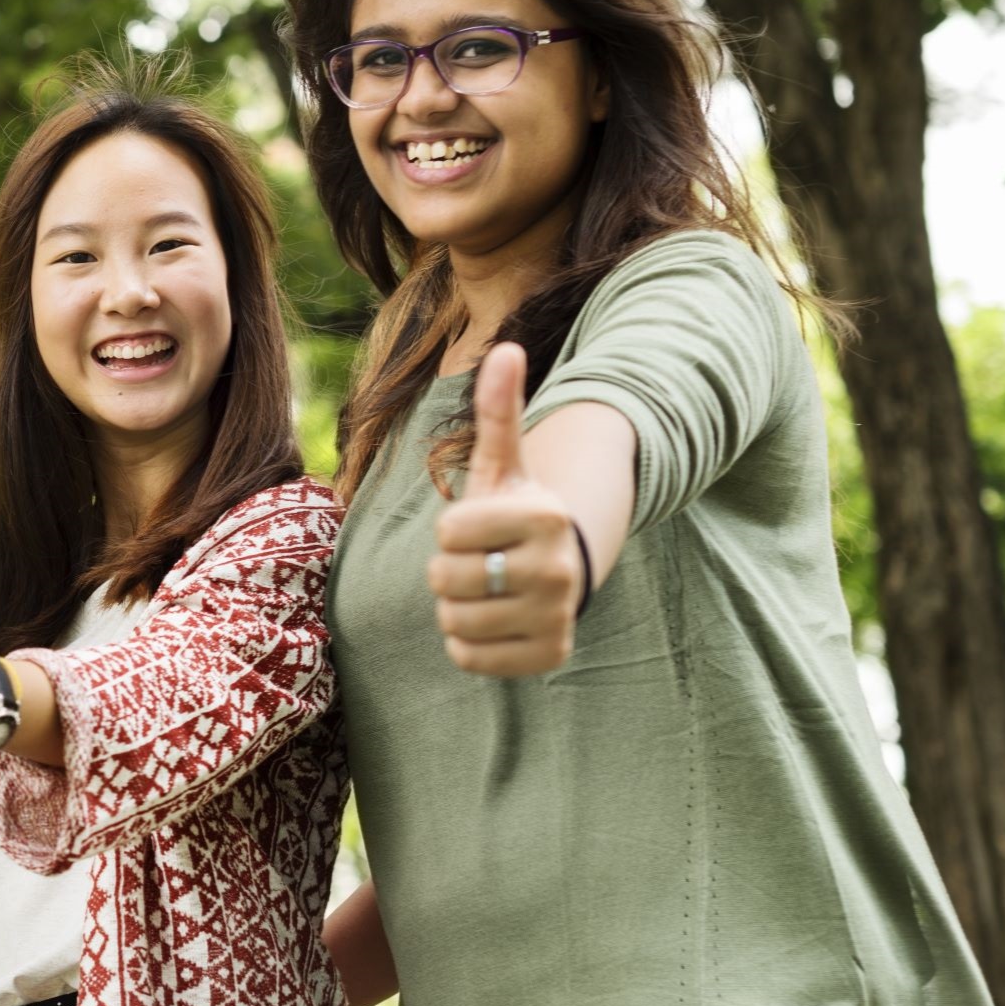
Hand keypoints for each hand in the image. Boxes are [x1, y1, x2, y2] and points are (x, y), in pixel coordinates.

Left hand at [427, 342, 586, 674]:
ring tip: (486, 590)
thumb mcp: (502, 465)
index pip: (448, 531)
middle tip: (479, 562)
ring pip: (454, 621)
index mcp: (543, 515)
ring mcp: (558, 616)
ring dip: (455, 608)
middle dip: (448, 570)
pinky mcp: (549, 656)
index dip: (449, 529)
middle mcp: (559, 567)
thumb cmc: (512, 514)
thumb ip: (498, 412)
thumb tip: (504, 347)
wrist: (557, 571)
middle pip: (445, 578)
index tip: (478, 526)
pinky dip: (468, 645)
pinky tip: (494, 622)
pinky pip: (468, 658)